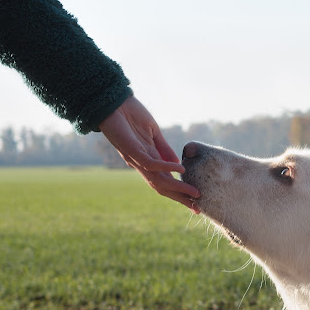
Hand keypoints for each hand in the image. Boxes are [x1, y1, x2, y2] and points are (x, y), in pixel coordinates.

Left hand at [99, 95, 199, 212]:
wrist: (112, 100)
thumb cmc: (131, 113)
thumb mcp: (153, 132)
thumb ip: (164, 148)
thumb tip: (179, 164)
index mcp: (148, 158)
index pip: (165, 180)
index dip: (179, 192)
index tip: (195, 201)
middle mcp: (141, 162)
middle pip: (162, 186)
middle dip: (180, 198)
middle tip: (197, 208)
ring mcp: (136, 158)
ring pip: (158, 180)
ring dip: (177, 188)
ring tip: (194, 193)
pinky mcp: (131, 150)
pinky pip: (151, 164)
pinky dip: (166, 168)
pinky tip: (180, 169)